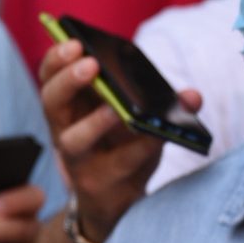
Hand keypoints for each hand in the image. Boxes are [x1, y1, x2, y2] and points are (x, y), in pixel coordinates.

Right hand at [39, 37, 202, 242]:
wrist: (119, 202)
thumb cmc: (124, 151)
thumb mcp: (139, 120)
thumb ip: (162, 104)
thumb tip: (193, 96)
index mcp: (71, 106)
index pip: (50, 77)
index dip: (56, 58)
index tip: (71, 40)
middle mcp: (65, 130)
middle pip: (51, 102)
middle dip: (68, 80)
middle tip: (90, 64)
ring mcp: (77, 160)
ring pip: (72, 140)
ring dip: (94, 121)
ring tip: (115, 109)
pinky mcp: (96, 184)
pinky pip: (115, 164)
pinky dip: (137, 149)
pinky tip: (154, 137)